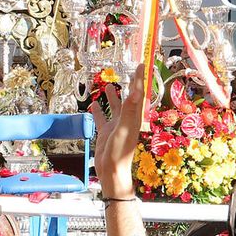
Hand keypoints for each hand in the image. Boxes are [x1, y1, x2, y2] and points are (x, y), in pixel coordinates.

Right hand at [92, 61, 149, 194]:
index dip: (139, 79)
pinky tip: (94, 104)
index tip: (141, 64)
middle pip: (128, 97)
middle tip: (128, 70)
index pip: (137, 93)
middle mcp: (126, 119)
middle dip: (129, 84)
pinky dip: (98, 111)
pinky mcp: (106, 132)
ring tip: (109, 84)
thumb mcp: (124, 128)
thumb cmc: (119, 151)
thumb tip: (136, 91)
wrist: (111, 171)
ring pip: (114, 106)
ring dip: (113, 96)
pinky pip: (102, 118)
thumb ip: (129, 109)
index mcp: (133, 116)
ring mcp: (116, 125)